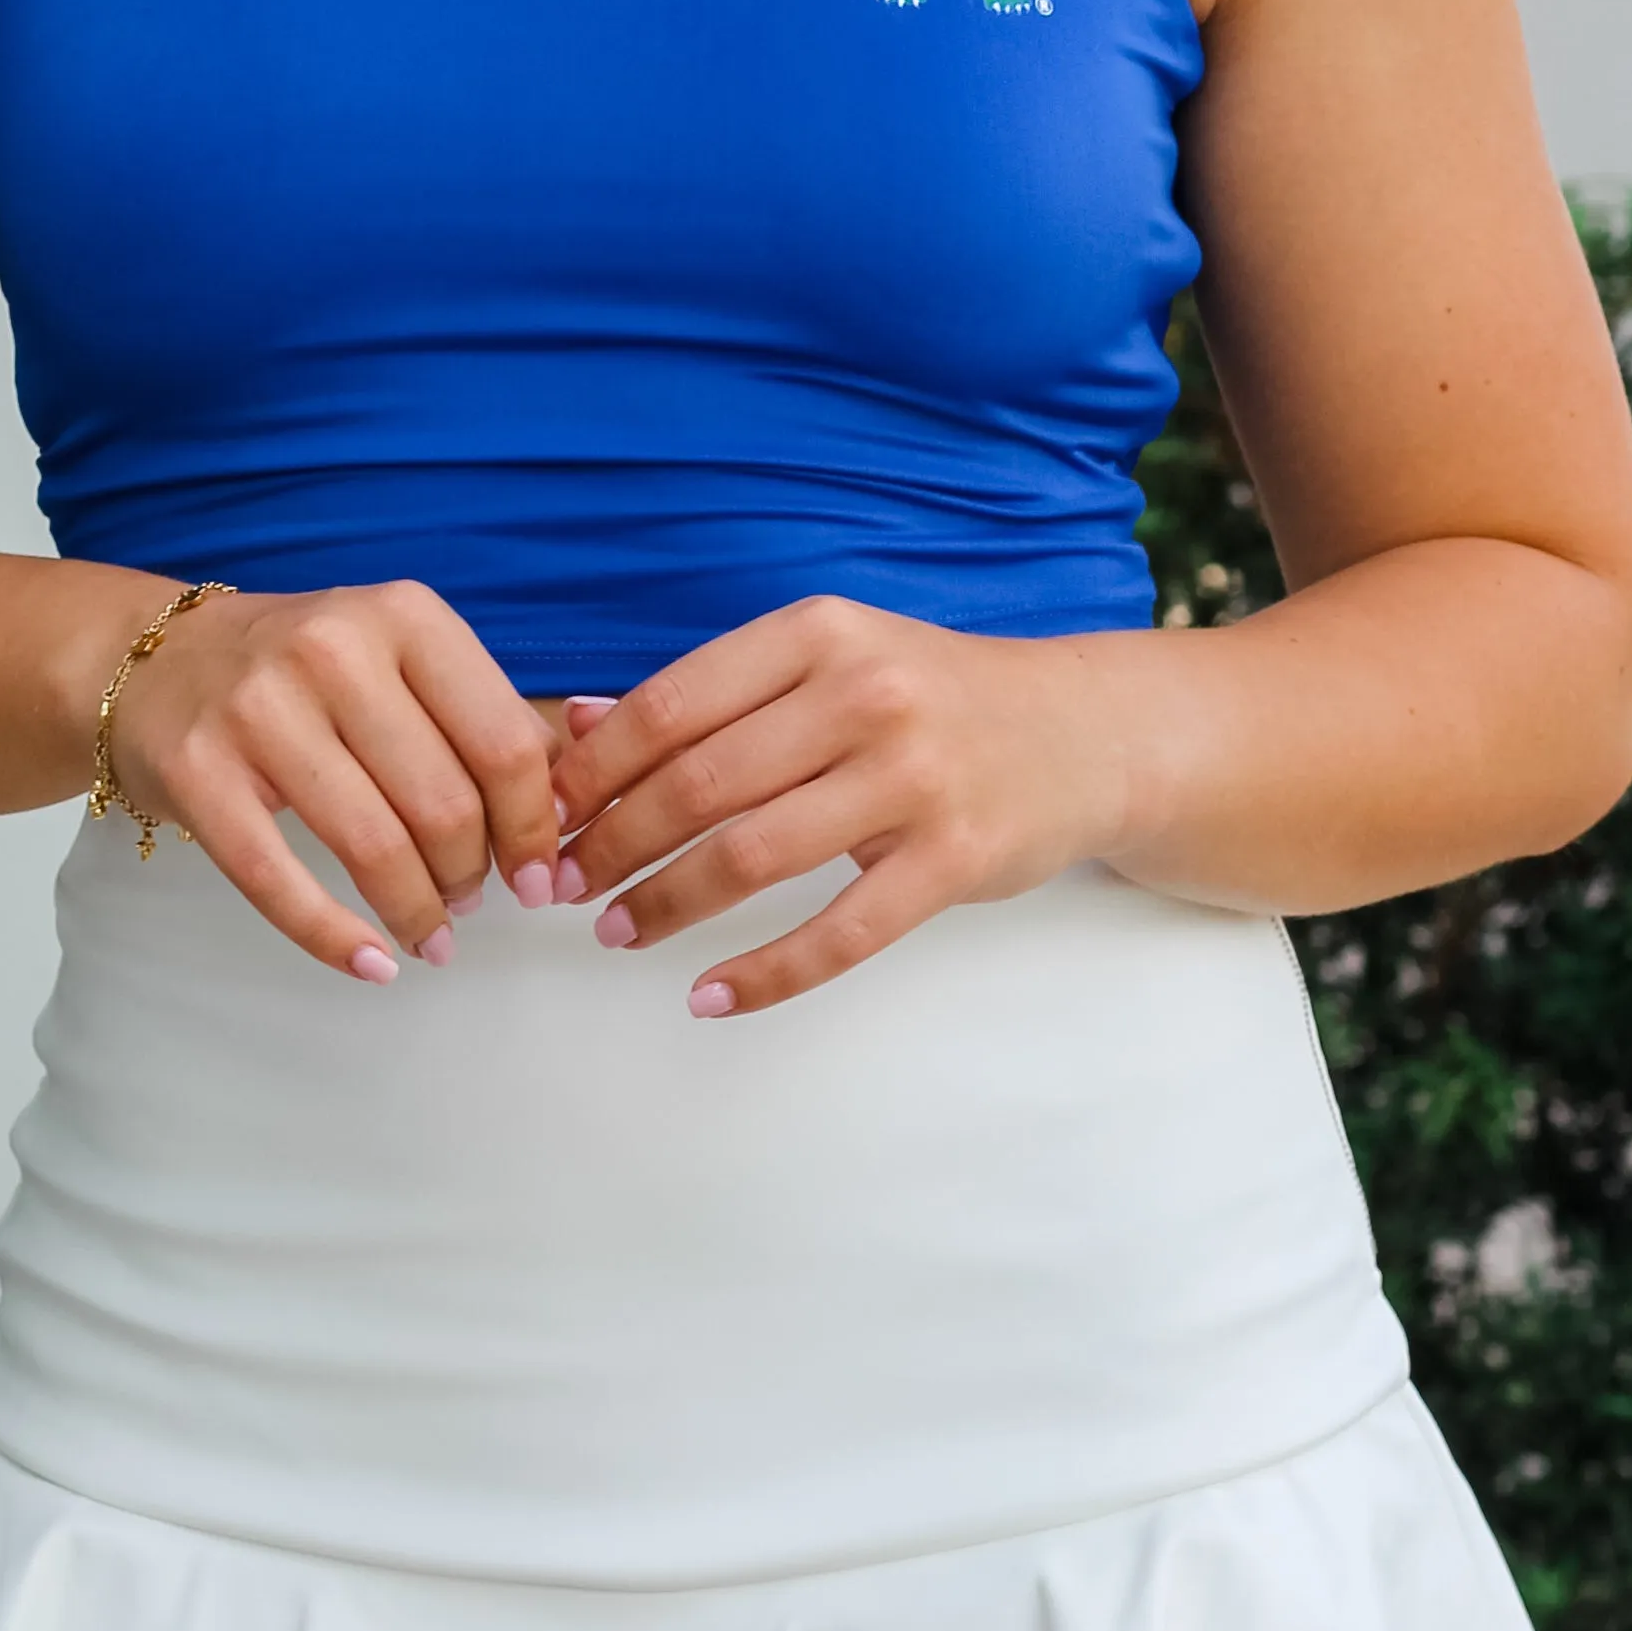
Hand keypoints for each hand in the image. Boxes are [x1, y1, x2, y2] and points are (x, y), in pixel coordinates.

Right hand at [103, 579, 560, 982]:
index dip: (535, 828)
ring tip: (430, 935)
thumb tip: (574, 804)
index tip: (543, 878)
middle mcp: (331, 650)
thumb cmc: (305, 672)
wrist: (156, 663)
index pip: (504, 743)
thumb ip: (486, 715)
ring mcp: (257, 711)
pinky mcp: (199, 774)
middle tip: (471, 903)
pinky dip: (335, 939)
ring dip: (417, 912)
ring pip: (373, 847)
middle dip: (472, 876)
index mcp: (402, 617)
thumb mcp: (401, 657)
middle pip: (444, 804)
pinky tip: (372, 964)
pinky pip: (280, 882)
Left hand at [548, 599, 1136, 1016]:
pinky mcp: (954, 859)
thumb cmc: (932, 696)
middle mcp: (866, 696)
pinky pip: (838, 932)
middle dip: (613, 847)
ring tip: (618, 933)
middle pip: (700, 785)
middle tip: (565, 889)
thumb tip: (578, 728)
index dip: (594, 773)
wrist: (1085, 731)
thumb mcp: (830, 660)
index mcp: (820, 634)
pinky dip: (763, 975)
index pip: (672, 706)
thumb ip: (712, 692)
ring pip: (753, 858)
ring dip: (666, 906)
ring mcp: (914, 780)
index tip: (546, 818)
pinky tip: (709, 996)